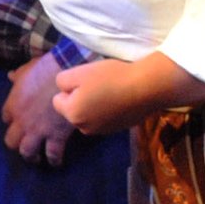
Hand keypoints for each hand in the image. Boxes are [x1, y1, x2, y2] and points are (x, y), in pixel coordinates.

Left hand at [1, 51, 73, 164]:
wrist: (67, 75)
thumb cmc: (46, 68)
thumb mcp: (27, 69)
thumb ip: (18, 76)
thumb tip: (10, 76)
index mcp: (13, 105)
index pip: (5, 118)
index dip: (11, 120)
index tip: (17, 120)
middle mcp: (22, 122)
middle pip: (11, 141)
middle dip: (17, 144)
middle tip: (24, 144)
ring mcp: (38, 131)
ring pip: (28, 152)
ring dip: (32, 156)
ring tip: (37, 158)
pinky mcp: (56, 137)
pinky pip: (52, 155)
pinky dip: (54, 160)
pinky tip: (56, 162)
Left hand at [52, 52, 204, 135]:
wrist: (146, 88)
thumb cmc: (110, 77)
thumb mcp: (79, 72)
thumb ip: (62, 81)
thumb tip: (63, 89)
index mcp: (72, 114)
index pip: (58, 100)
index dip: (70, 88)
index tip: (85, 81)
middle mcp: (84, 128)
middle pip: (73, 109)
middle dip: (80, 98)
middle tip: (98, 84)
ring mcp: (101, 131)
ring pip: (88, 114)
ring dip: (94, 104)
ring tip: (110, 90)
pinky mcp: (117, 130)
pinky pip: (103, 118)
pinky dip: (108, 110)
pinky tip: (120, 99)